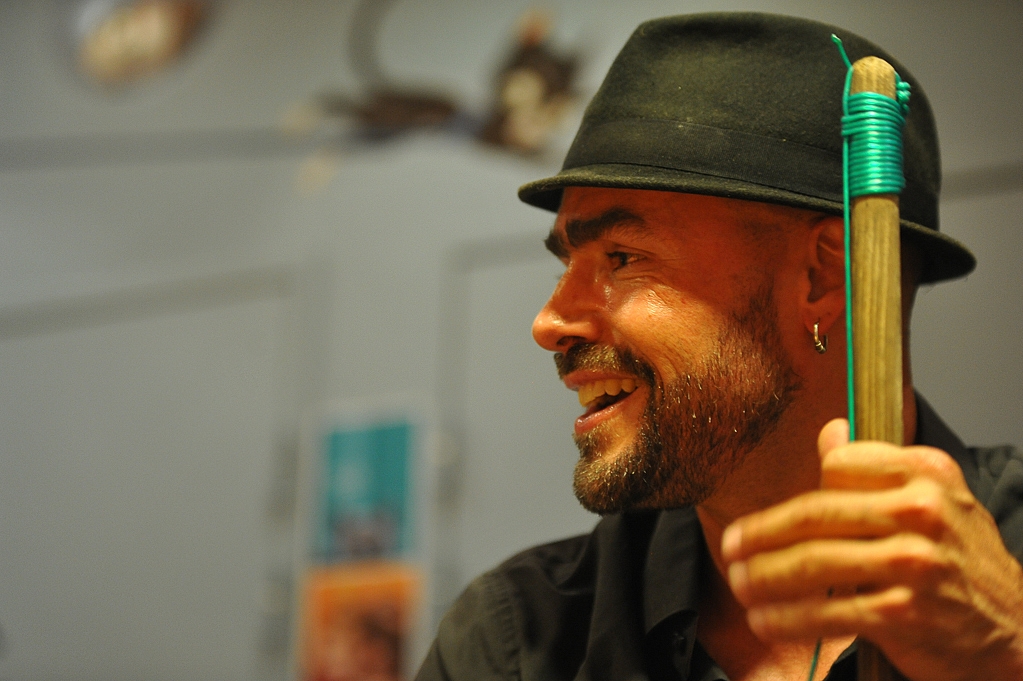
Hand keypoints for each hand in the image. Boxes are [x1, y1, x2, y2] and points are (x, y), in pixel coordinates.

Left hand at [720, 418, 1022, 680]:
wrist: (1016, 630)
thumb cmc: (964, 562)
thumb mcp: (935, 498)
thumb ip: (878, 468)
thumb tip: (830, 433)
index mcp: (925, 473)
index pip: (837, 467)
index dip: (798, 493)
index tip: (766, 516)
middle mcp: (922, 512)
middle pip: (814, 516)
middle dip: (760, 535)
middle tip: (730, 547)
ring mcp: (913, 563)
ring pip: (812, 563)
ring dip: (763, 578)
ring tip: (740, 584)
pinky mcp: (903, 612)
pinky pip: (826, 611)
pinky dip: (787, 618)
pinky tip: (765, 620)